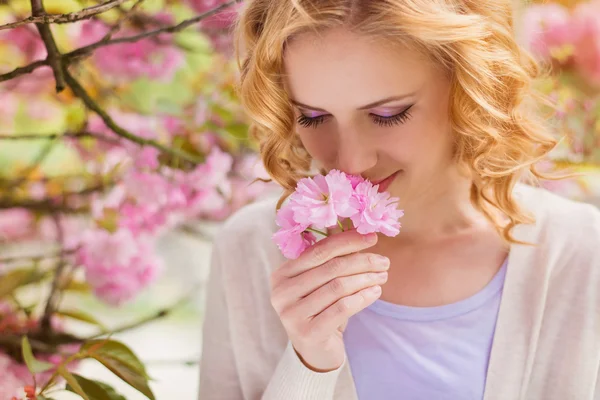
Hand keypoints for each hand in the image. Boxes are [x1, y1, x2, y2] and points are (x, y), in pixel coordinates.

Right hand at [269, 230, 388, 371]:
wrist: (315, 352)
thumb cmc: (320, 310)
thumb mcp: (319, 283)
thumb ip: (330, 260)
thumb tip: (360, 231)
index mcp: (282, 274)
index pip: (318, 251)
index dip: (347, 242)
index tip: (372, 238)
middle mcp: (281, 293)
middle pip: (330, 268)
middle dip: (362, 261)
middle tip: (384, 261)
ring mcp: (291, 314)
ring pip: (338, 286)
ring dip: (366, 278)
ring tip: (383, 276)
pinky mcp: (307, 332)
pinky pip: (342, 308)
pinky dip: (363, 297)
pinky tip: (376, 292)